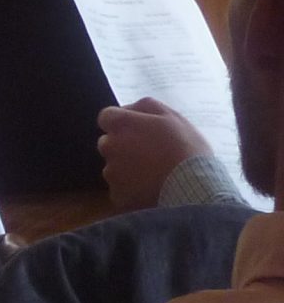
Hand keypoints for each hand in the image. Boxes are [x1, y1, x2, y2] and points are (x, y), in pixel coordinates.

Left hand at [98, 97, 214, 212]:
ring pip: (114, 167)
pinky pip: (121, 190)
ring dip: (127, 169)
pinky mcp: (117, 195)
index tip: (138, 131)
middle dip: (124, 146)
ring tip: (156, 175)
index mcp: (122, 124)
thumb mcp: (173, 118)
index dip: (123, 123)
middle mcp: (109, 146)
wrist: (194, 188)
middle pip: (108, 143)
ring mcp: (111, 172)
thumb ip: (146, 107)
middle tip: (151, 155)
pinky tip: (152, 190)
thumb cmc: (187, 149)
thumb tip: (128, 108)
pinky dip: (132, 190)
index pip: (107, 117)